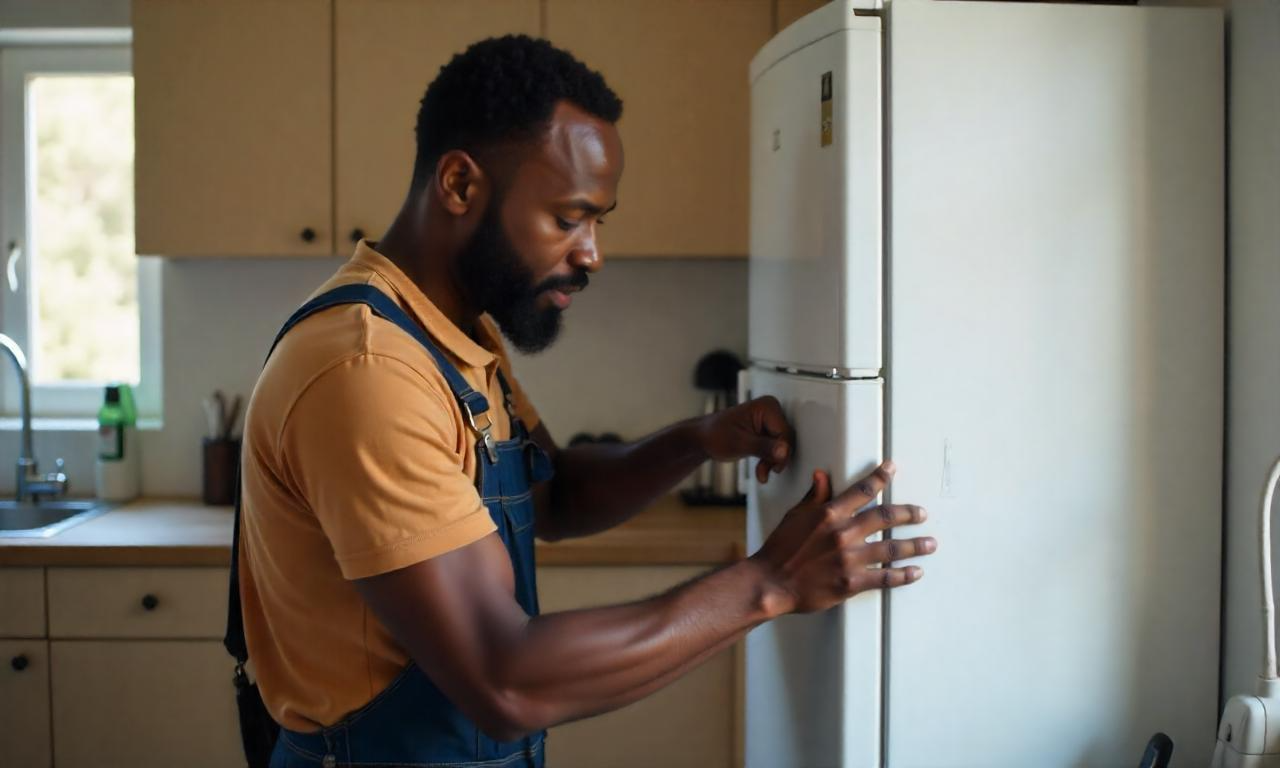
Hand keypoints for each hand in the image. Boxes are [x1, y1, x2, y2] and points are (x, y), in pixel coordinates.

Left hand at [699, 396, 794, 483]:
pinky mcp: (767, 432)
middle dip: (776, 459)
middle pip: (786, 440)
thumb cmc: (715, 435)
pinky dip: (769, 461)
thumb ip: (763, 447)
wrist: (703, 439)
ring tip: (761, 473)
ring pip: (782, 447)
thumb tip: (784, 451)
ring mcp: (770, 421)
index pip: (785, 433)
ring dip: (772, 462)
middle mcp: (771, 411)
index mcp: (767, 406)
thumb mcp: (739, 443)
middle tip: (763, 472)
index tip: (773, 467)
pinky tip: (762, 470)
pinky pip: (776, 449)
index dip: (782, 453)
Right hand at [749, 460, 935, 615]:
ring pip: (892, 548)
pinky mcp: (852, 583)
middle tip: (921, 513)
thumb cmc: (779, 549)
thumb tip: (822, 475)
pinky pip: (885, 578)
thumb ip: (814, 496)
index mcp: (829, 514)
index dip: (880, 477)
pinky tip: (915, 572)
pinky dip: (903, 575)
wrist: (770, 582)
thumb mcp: (794, 516)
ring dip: (915, 545)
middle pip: (885, 517)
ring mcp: (850, 559)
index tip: (892, 468)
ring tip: (930, 543)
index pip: (862, 490)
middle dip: (908, 514)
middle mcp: (843, 533)